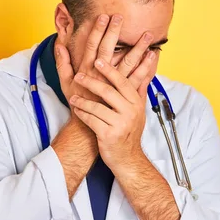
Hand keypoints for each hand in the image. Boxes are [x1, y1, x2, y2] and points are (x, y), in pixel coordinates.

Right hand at [54, 14, 154, 106]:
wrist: (87, 125)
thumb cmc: (76, 102)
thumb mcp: (65, 82)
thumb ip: (62, 63)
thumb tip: (59, 45)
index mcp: (86, 70)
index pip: (92, 46)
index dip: (97, 31)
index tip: (103, 17)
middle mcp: (100, 75)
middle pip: (108, 49)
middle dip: (114, 32)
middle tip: (120, 16)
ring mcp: (113, 84)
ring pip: (128, 62)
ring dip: (138, 47)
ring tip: (147, 34)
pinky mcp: (124, 93)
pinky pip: (137, 78)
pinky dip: (146, 66)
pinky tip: (153, 56)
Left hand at [68, 49, 156, 170]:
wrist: (128, 158)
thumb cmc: (130, 132)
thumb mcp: (139, 110)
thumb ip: (140, 90)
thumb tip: (146, 70)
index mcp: (136, 103)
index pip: (122, 82)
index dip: (109, 70)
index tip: (97, 61)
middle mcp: (130, 112)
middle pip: (108, 92)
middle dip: (91, 82)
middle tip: (79, 76)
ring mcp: (120, 124)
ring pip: (97, 107)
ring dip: (82, 101)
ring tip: (73, 98)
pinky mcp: (108, 135)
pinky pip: (91, 120)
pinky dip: (82, 114)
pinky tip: (76, 110)